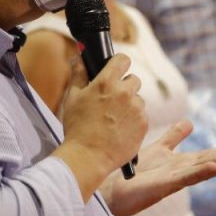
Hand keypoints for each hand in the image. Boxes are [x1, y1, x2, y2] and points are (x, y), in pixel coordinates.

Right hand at [51, 54, 147, 200]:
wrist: (88, 157)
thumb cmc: (77, 127)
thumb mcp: (72, 98)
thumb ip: (78, 74)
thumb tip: (80, 58)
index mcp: (106, 82)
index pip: (123, 59)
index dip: (119, 63)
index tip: (116, 69)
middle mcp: (125, 93)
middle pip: (134, 80)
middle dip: (124, 86)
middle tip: (111, 100)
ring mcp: (136, 109)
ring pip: (138, 99)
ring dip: (129, 105)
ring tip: (114, 120)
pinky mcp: (143, 124)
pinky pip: (141, 116)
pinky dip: (133, 121)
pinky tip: (120, 130)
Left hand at [103, 120, 215, 215]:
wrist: (113, 190)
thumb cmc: (135, 173)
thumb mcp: (159, 149)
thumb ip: (174, 137)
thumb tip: (190, 122)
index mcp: (182, 164)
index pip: (210, 156)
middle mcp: (182, 172)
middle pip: (211, 162)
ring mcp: (174, 180)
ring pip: (202, 171)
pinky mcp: (164, 186)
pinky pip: (185, 178)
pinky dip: (200, 172)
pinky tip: (213, 167)